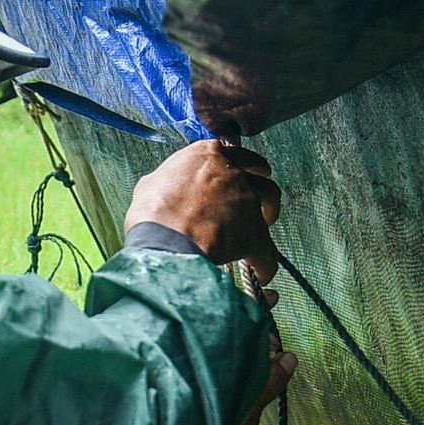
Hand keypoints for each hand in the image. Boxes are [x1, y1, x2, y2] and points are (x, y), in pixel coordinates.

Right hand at [124, 139, 282, 282]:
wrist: (165, 240)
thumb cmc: (153, 213)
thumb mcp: (152, 183)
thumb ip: (170, 179)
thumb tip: (168, 185)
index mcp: (209, 156)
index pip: (235, 153)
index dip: (242, 165)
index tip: (244, 171)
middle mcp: (233, 172)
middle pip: (260, 176)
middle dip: (261, 188)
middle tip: (257, 200)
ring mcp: (247, 200)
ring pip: (271, 200)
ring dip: (269, 214)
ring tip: (261, 230)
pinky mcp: (255, 232)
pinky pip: (266, 248)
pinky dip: (264, 261)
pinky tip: (260, 271)